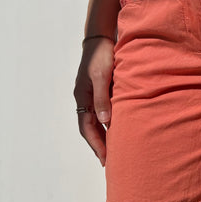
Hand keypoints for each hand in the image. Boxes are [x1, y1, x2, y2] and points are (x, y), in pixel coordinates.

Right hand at [73, 37, 114, 165]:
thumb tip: (105, 122)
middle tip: (108, 162)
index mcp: (83, 97)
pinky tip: (118, 131)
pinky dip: (109, 125)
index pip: (87, 128)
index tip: (105, 159)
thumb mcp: (101, 76)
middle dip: (99, 146)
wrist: (102, 39)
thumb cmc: (102, 56)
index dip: (96, 144)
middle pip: (90, 128)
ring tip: (113, 152)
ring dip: (103, 137)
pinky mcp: (101, 91)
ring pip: (96, 122)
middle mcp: (85, 99)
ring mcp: (92, 96)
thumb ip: (102, 98)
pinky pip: (102, 113)